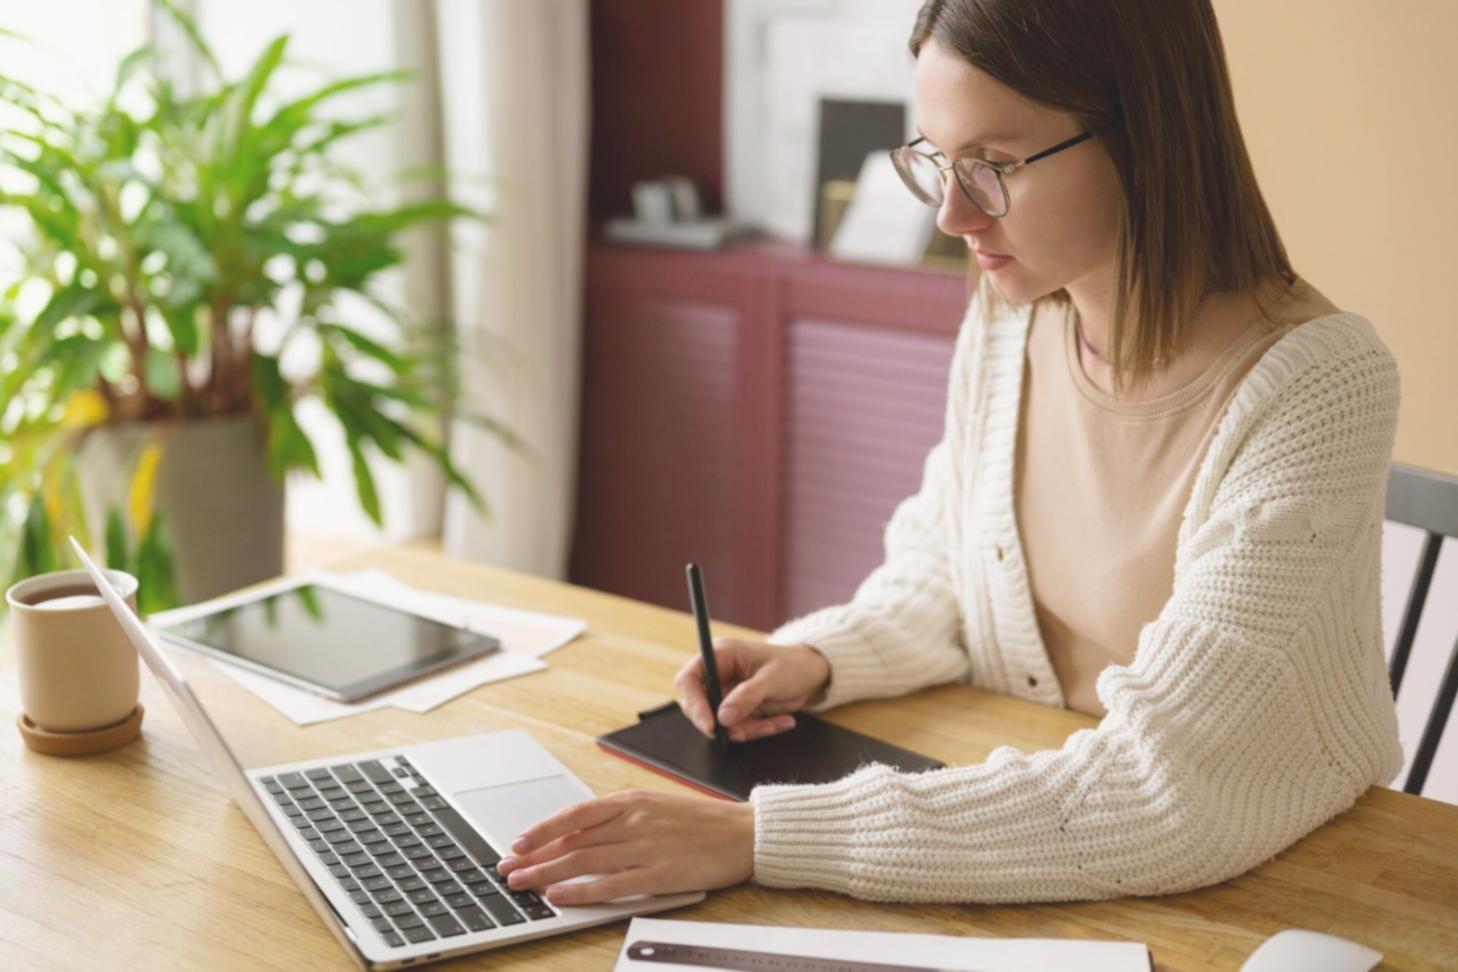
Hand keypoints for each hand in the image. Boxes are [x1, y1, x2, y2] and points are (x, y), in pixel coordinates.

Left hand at [497, 789, 754, 905]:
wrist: (745, 833)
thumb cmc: (703, 822)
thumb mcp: (657, 806)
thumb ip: (620, 818)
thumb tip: (580, 835)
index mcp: (632, 800)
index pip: (576, 814)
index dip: (543, 828)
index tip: (519, 841)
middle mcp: (634, 820)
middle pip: (573, 840)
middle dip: (535, 855)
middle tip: (508, 867)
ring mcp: (646, 847)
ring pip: (585, 861)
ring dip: (547, 873)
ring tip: (522, 883)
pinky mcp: (659, 873)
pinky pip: (611, 884)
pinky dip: (582, 891)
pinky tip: (560, 896)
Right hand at [675, 638, 830, 741]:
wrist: (813, 675)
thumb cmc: (794, 665)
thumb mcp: (773, 678)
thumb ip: (747, 696)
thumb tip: (723, 717)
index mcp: (721, 656)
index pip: (689, 679)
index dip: (694, 703)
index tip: (710, 725)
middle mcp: (719, 675)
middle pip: (699, 706)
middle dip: (721, 724)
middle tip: (742, 733)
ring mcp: (728, 694)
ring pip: (720, 723)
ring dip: (746, 730)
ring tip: (774, 723)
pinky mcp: (740, 710)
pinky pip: (738, 728)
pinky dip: (758, 730)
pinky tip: (781, 721)